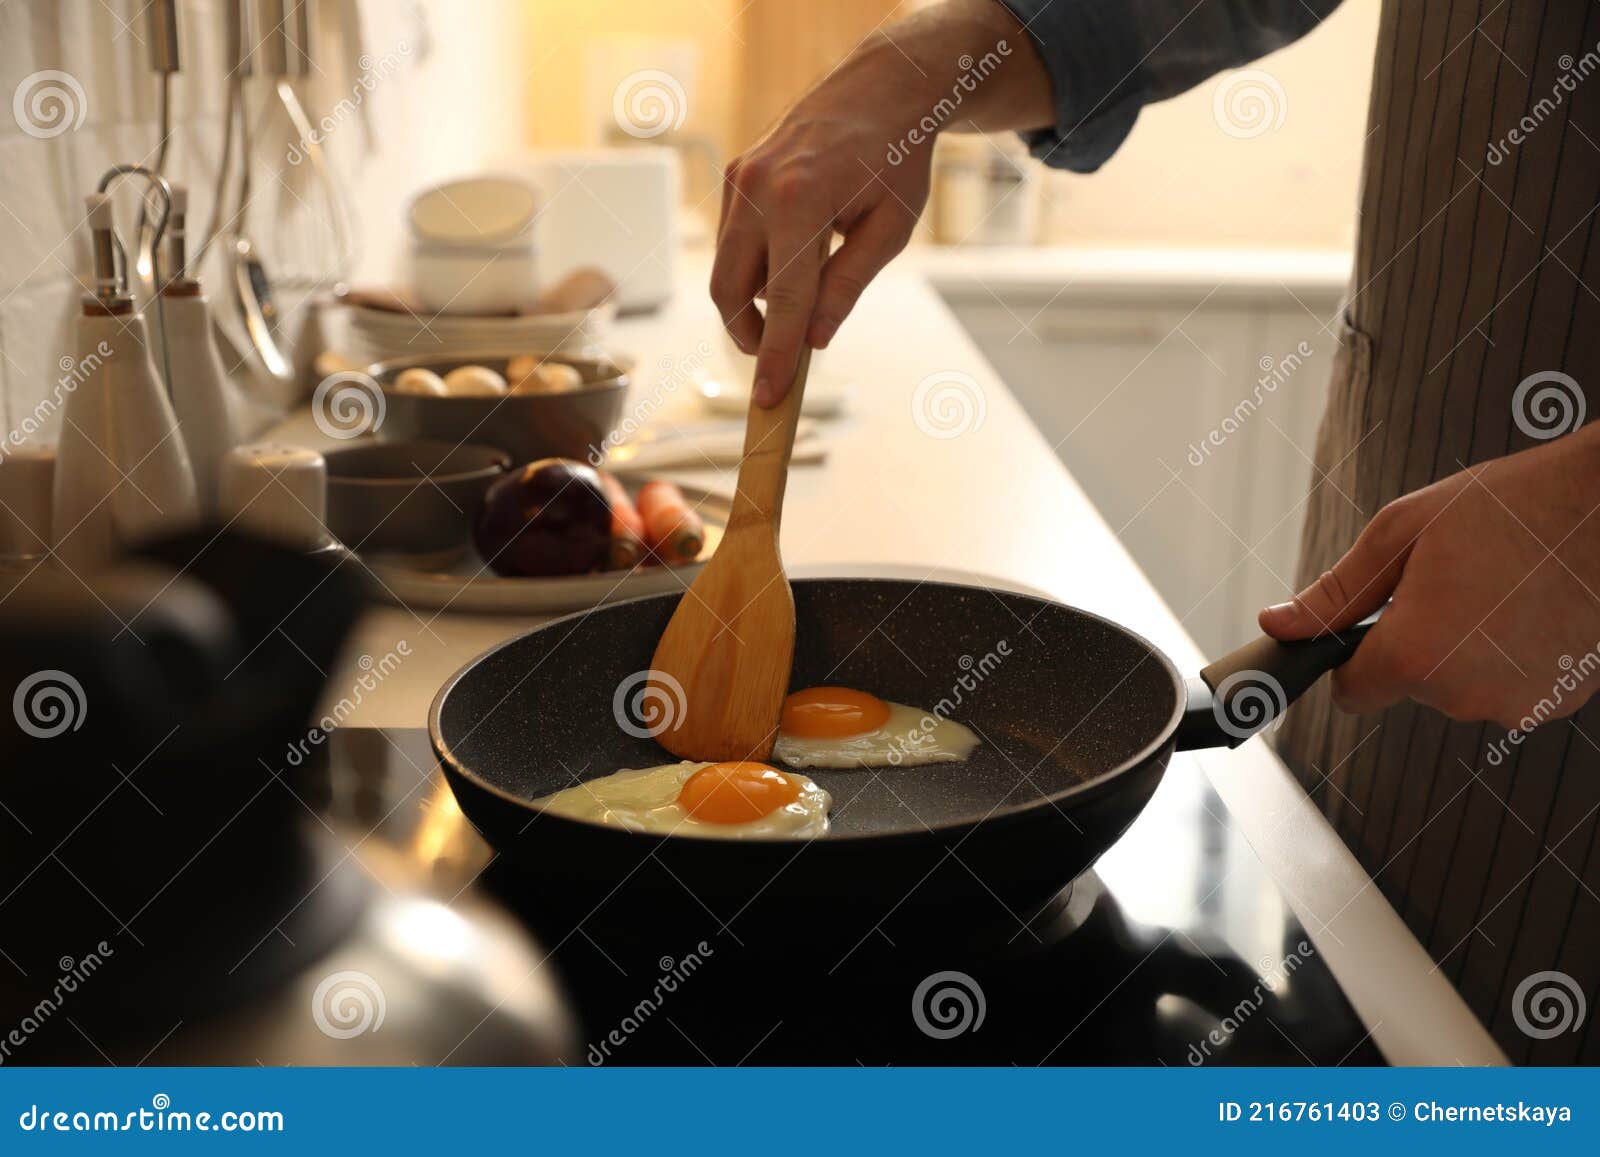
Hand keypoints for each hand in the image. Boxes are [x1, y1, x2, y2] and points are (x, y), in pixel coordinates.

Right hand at [711, 0, 1052, 405]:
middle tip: (781, 358)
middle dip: (750, 335)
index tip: (768, 398)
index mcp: (802, 200)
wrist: (880, 89)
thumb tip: (815, 340)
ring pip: (725, 270)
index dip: (775, 355)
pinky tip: (794, 262)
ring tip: (802, 299)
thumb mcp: (891, 229)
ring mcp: (740, 180)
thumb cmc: (895, 158)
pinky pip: (731, 243)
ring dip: (754, 302)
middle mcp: (758, 188)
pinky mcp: (735, 178)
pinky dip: (755, 269)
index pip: (784, 300)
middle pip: (730, 290)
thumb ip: (848, 286)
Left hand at [1259, 426, 1599, 728]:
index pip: (1351, 692)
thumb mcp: (1400, 535)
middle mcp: (1462, 696)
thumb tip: (1277, 624)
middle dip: (1416, 641)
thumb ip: (1333, 594)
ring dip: (1465, 649)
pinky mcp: (1557, 703)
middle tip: (1453, 582)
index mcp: (1412, 657)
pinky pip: (1507, 687)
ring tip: (1498, 588)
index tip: (1379, 619)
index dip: (1355, 655)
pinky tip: (1528, 609)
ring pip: (1459, 688)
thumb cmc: (1510, 510)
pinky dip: (1509, 657)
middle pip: (1408, 686)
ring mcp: (1516, 705)